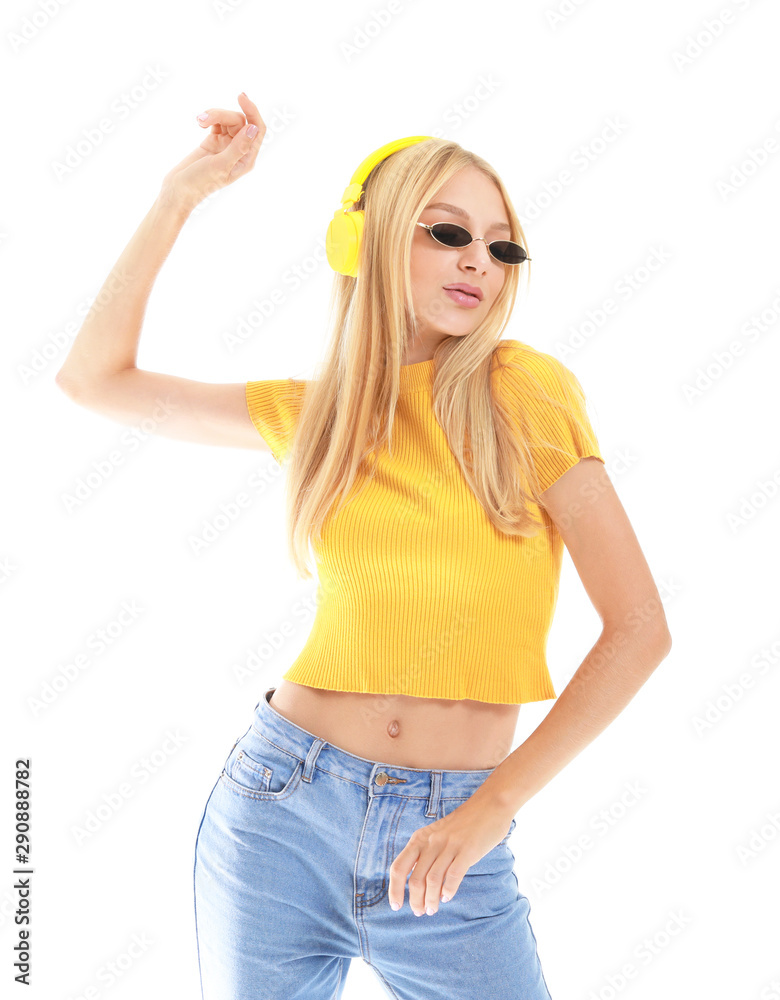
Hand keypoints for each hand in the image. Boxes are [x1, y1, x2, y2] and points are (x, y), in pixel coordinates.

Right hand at [159, 92, 264, 211]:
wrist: (178, 189)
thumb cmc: (200, 182)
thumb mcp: (220, 165)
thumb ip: (238, 147)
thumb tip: (253, 128)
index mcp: (246, 159)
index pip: (257, 130)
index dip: (253, 111)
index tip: (240, 97)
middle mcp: (239, 151)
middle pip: (240, 121)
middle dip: (222, 115)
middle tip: (203, 119)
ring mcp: (226, 145)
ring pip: (227, 119)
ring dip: (214, 115)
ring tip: (199, 121)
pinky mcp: (213, 141)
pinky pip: (217, 122)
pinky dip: (209, 118)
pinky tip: (200, 122)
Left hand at [388, 798, 514, 915]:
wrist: (489, 805)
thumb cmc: (463, 824)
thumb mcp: (437, 835)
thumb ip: (428, 854)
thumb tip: (420, 886)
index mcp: (420, 838)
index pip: (399, 867)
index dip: (395, 889)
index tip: (396, 905)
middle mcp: (431, 842)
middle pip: (414, 879)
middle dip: (415, 900)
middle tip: (420, 911)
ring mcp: (449, 845)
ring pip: (432, 880)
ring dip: (430, 900)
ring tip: (432, 909)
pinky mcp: (467, 850)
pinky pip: (453, 875)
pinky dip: (448, 890)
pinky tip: (447, 897)